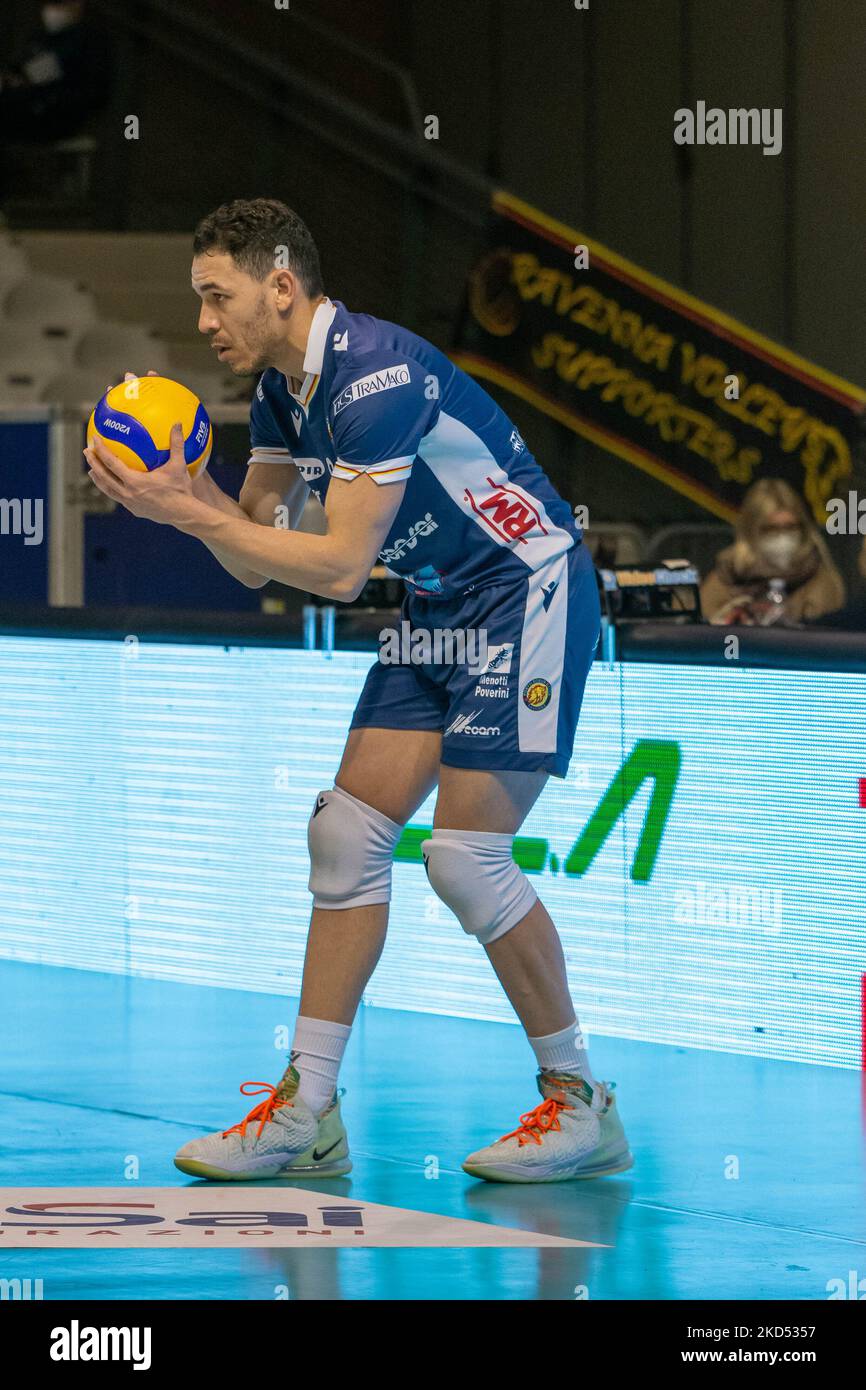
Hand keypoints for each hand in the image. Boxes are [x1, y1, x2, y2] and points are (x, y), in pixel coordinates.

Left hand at [84, 420, 198, 526]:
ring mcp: (130, 503)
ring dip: (99, 479)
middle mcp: (128, 493)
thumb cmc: (181, 490)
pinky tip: (113, 485)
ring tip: (92, 471)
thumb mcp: (179, 466)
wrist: (183, 515)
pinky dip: (112, 489)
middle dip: (93, 462)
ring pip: (108, 489)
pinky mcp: (134, 510)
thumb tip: (177, 424)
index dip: (101, 450)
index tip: (95, 439)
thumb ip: (176, 444)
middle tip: (86, 451)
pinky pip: (119, 497)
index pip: (111, 463)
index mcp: (134, 481)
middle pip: (104, 476)